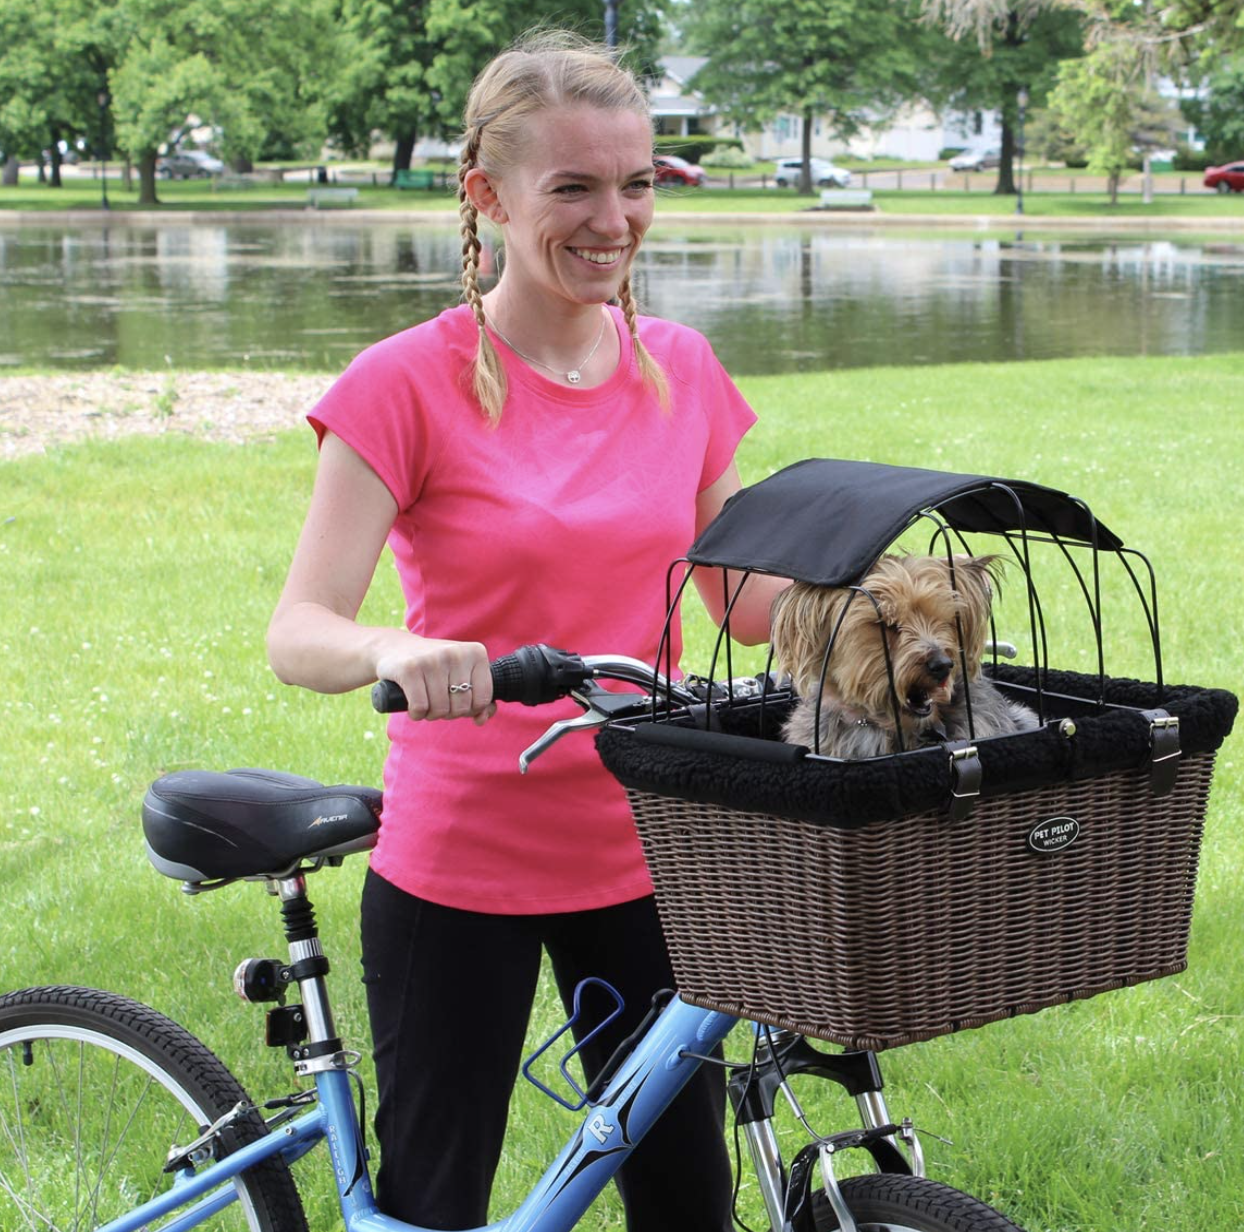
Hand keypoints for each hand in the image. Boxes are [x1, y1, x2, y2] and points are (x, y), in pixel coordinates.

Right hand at [375, 637, 495, 724]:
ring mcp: (433, 659)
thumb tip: (482, 719)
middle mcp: (456, 653)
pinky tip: (413, 707)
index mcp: (476, 652)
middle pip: (461, 707)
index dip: (470, 709)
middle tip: (438, 701)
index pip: (483, 699)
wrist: (396, 648)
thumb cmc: (436, 667)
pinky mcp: (410, 668)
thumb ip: (479, 697)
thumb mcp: (461, 675)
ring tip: (426, 702)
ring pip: (440, 709)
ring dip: (431, 714)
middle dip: (449, 713)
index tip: (457, 701)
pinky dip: (417, 714)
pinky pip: (420, 708)